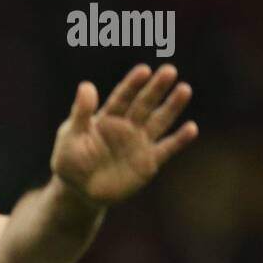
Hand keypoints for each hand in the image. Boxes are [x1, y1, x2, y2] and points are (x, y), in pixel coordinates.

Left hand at [51, 64, 197, 207]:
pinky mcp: (149, 162)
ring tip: (184, 89)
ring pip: (159, 121)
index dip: (132, 84)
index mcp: (107, 118)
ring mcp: (139, 143)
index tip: (144, 70)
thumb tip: (86, 85)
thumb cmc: (70, 161)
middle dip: (156, 88)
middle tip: (169, 70)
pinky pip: (166, 149)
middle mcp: (127, 126)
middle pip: (144, 104)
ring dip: (172, 107)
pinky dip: (179, 140)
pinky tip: (191, 128)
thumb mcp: (71, 137)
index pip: (122, 97)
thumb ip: (81, 113)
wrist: (80, 191)